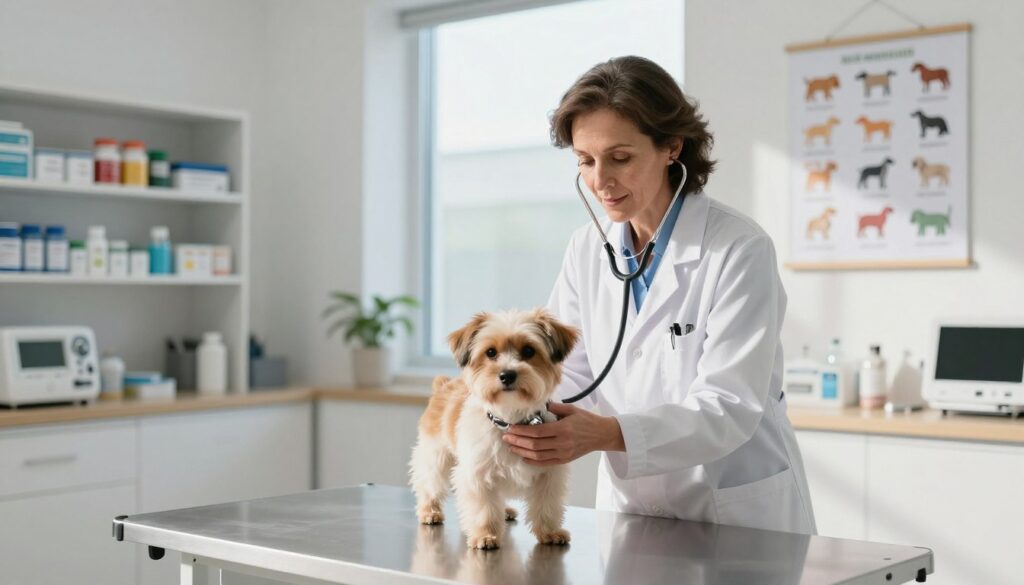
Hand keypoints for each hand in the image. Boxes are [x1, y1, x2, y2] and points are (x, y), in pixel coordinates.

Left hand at [501, 402, 624, 466]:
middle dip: (518, 441)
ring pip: (538, 455)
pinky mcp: (564, 460)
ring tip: (511, 446)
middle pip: (534, 445)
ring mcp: (563, 453)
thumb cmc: (586, 420)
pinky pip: (545, 463)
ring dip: (522, 451)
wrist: (601, 434)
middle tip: (506, 437)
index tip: (511, 428)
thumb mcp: (571, 409)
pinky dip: (533, 461)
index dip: (522, 431)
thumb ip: (554, 408)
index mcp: (563, 428)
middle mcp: (562, 443)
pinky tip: (523, 457)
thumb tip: (538, 406)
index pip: (537, 431)